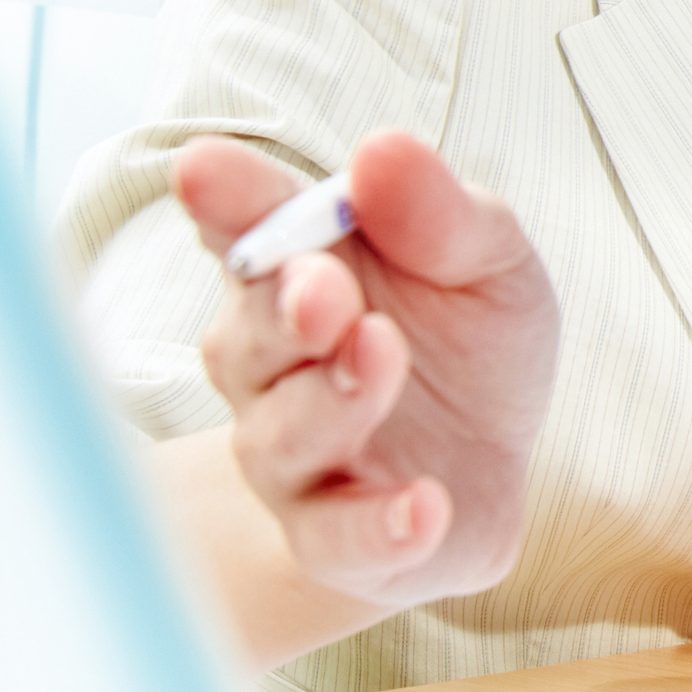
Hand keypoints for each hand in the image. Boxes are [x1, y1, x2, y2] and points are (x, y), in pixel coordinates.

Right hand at [177, 132, 557, 636]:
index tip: (204, 173)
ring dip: (331, 401)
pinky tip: (424, 505)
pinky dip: (377, 525)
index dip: (225, 201)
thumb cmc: (466, 341)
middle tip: (327, 291)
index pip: (246, 228)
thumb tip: (382, 152)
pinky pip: (333, 539)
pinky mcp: (333, 539)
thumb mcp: (487, 260)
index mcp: (298, 271)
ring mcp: (293, 458)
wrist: (487, 465)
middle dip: (284, 313)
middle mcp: (270, 365)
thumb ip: (439, 213)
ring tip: (382, 357)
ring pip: (282, 437)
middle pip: (248, 338)